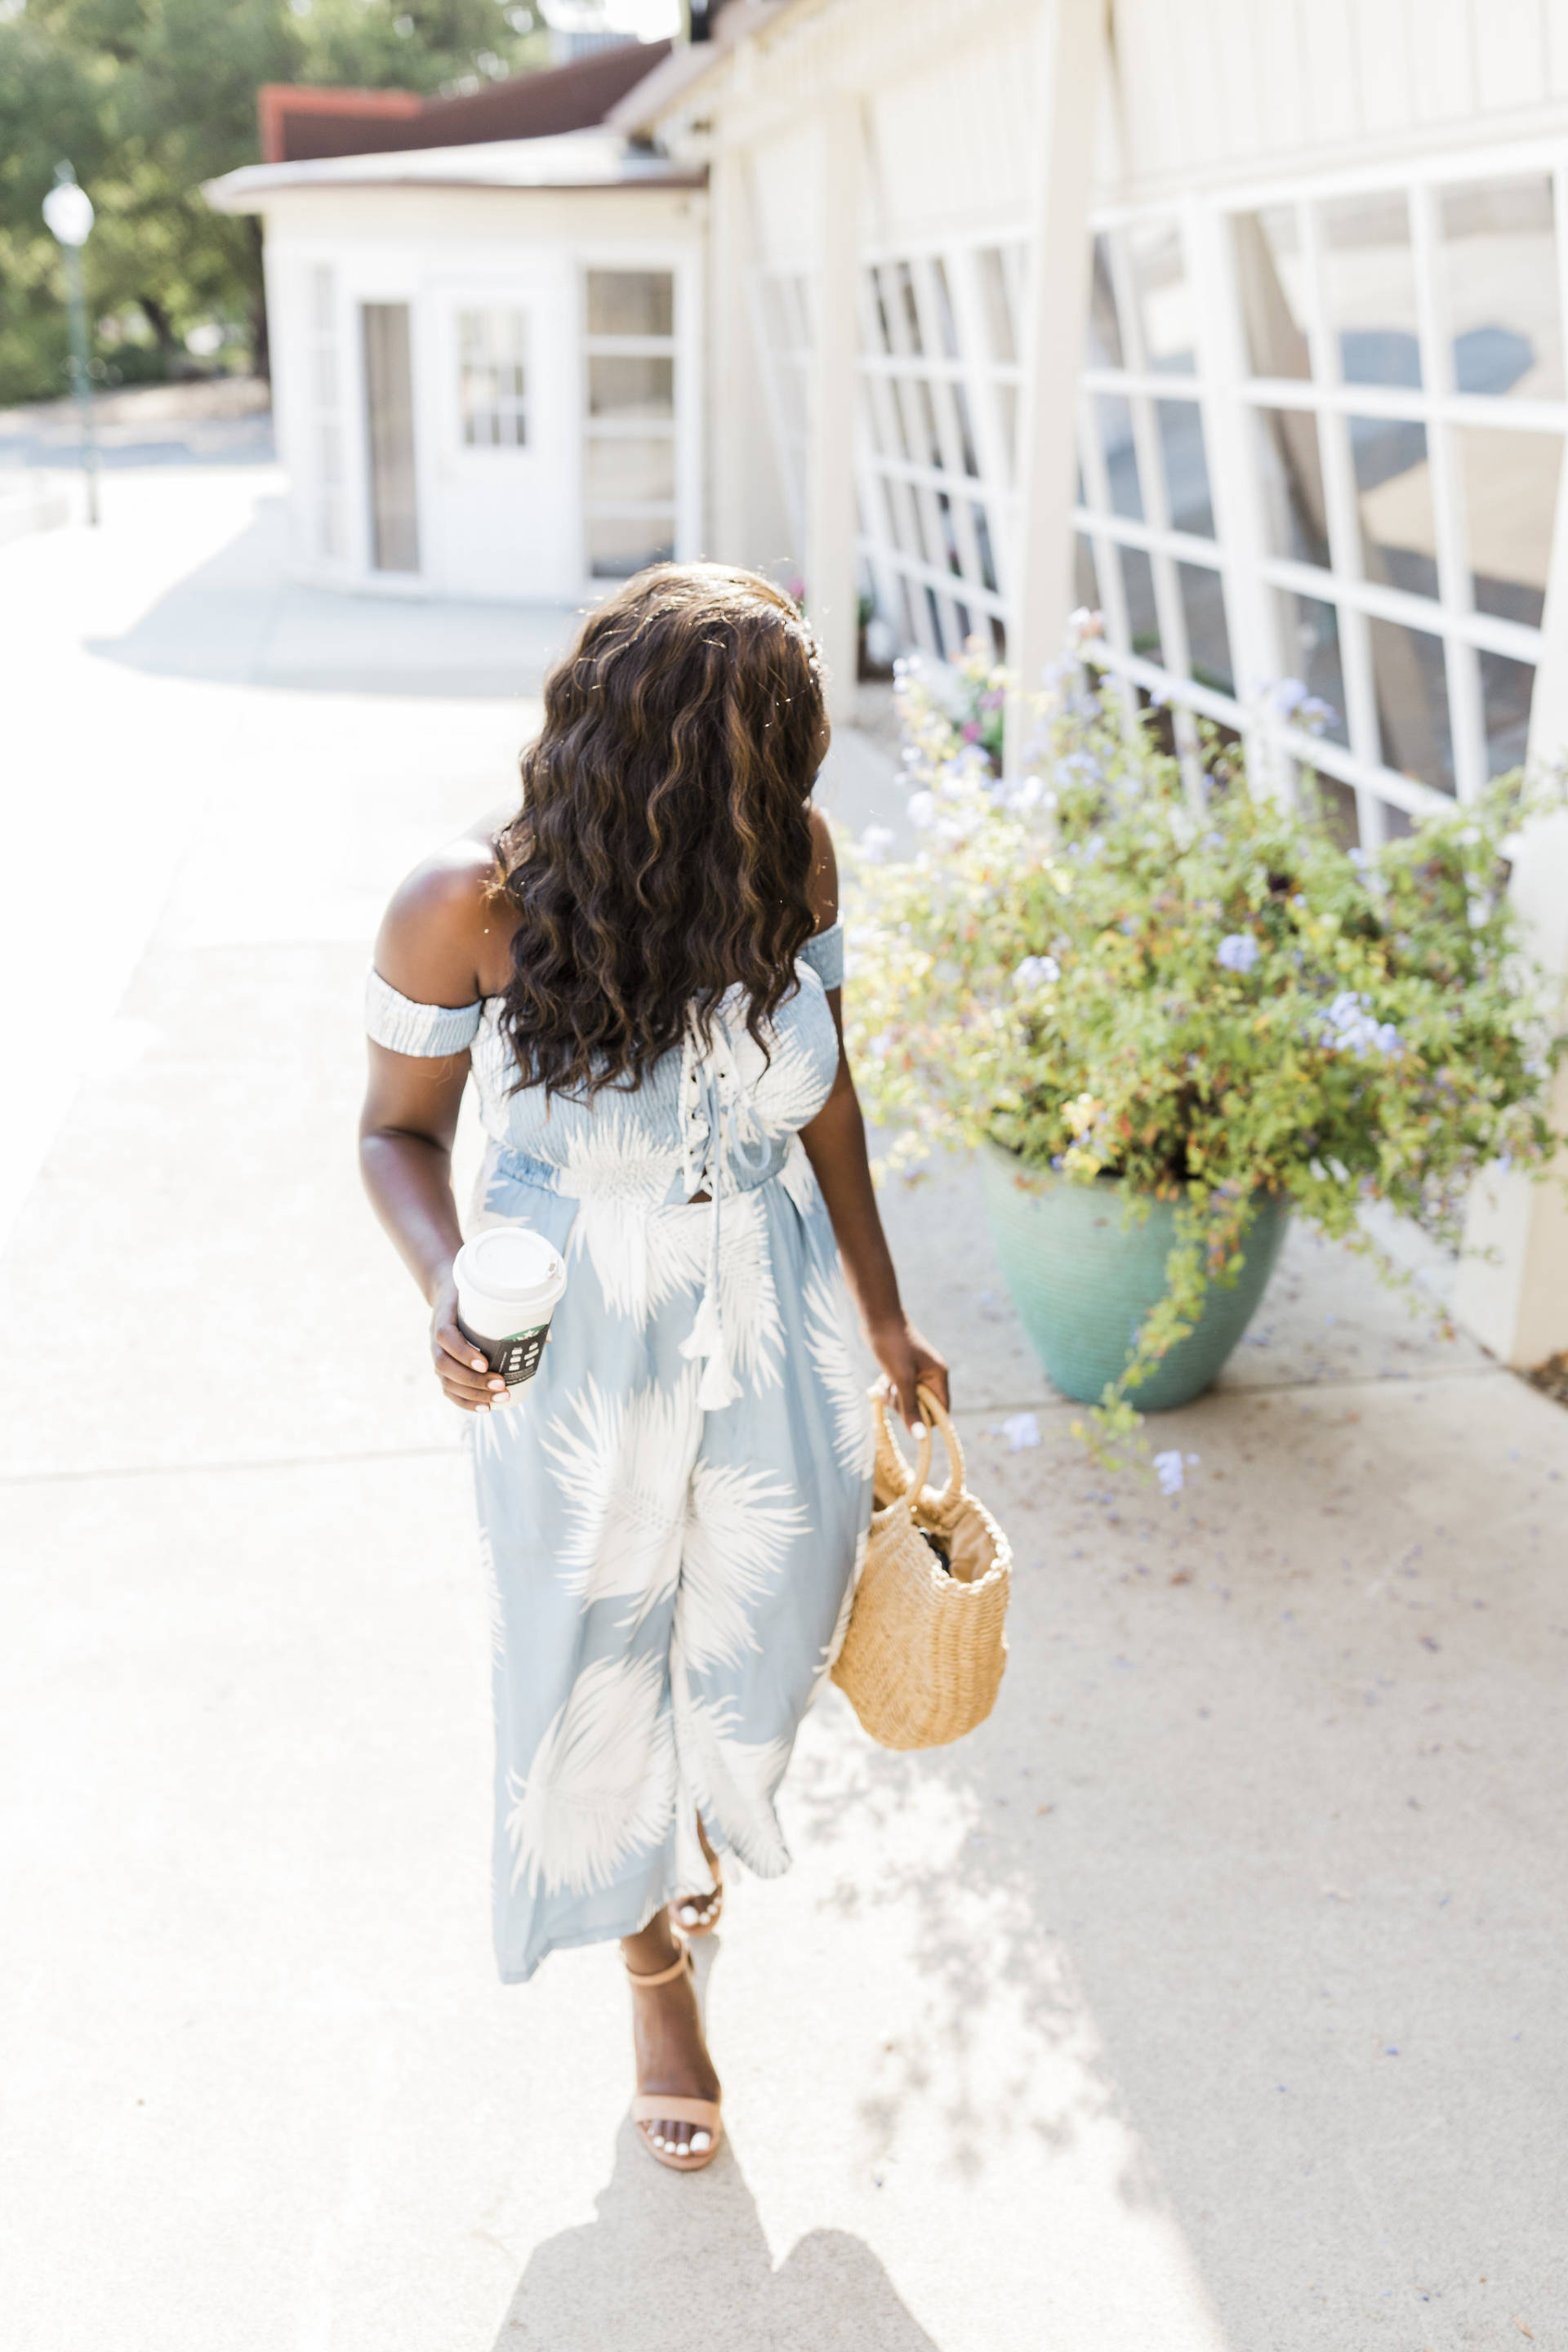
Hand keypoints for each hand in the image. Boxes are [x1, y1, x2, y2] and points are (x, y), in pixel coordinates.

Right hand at [430, 1274, 508, 1412]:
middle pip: (444, 1365)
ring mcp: (437, 1355)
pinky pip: (449, 1390)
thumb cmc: (473, 1296)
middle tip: (501, 1384)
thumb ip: (514, 1312)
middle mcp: (434, 1339)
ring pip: (447, 1381)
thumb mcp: (486, 1296)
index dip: (463, 1352)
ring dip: (473, 1394)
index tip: (485, 1363)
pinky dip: (466, 1402)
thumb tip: (547, 1340)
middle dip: (474, 1380)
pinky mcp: (443, 1370)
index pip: (445, 1336)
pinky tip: (485, 1408)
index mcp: (443, 1316)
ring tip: (500, 1398)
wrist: (448, 1295)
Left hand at [869, 1317, 948, 1430]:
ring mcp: (917, 1374)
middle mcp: (931, 1376)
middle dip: (905, 1406)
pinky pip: (899, 1391)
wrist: (876, 1318)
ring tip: (883, 1384)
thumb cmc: (892, 1346)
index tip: (908, 1419)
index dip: (926, 1420)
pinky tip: (880, 1383)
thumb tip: (921, 1437)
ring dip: (894, 1399)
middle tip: (892, 1393)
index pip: (942, 1411)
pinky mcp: (903, 1371)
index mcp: (939, 1376)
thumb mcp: (901, 1380)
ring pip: (908, 1401)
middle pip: (923, 1408)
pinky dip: (889, 1391)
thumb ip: (911, 1408)